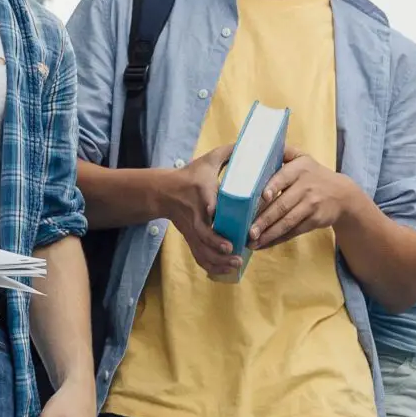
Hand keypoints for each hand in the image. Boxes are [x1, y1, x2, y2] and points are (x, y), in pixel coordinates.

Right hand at [160, 145, 240, 274]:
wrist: (164, 191)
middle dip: (218, 245)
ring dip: (218, 261)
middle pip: (204, 234)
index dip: (210, 209)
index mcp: (202, 193)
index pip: (206, 203)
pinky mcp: (190, 238)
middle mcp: (196, 215)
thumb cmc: (191, 175)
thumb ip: (229, 153)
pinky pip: (199, 256)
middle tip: (235, 250)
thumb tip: (251, 145)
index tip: (217, 214)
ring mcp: (192, 230)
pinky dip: (212, 266)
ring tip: (235, 263)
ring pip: (202, 250)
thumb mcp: (208, 160)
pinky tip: (227, 271)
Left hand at [251, 148, 352, 250]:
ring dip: (269, 233)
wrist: (342, 195)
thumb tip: (258, 148)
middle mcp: (306, 187)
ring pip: (287, 222)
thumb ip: (284, 152)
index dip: (273, 187)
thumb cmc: (314, 175)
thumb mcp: (303, 158)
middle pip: (282, 205)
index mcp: (299, 169)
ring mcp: (311, 205)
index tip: (263, 196)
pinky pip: (293, 232)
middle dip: (264, 219)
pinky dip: (277, 239)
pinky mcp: (314, 220)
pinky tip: (263, 244)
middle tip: (248, 230)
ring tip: (252, 242)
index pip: (284, 177)